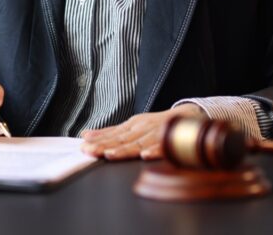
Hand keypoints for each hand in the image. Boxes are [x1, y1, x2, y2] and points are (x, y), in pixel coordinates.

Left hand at [79, 104, 206, 160]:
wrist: (189, 115)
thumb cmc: (157, 124)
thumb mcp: (132, 126)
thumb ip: (110, 132)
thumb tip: (85, 135)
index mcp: (133, 126)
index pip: (112, 135)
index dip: (98, 141)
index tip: (83, 147)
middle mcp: (143, 128)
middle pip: (122, 139)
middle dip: (105, 146)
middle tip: (90, 152)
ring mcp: (157, 133)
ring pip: (139, 143)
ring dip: (125, 149)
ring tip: (111, 155)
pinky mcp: (172, 139)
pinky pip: (164, 146)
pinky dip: (155, 150)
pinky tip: (145, 156)